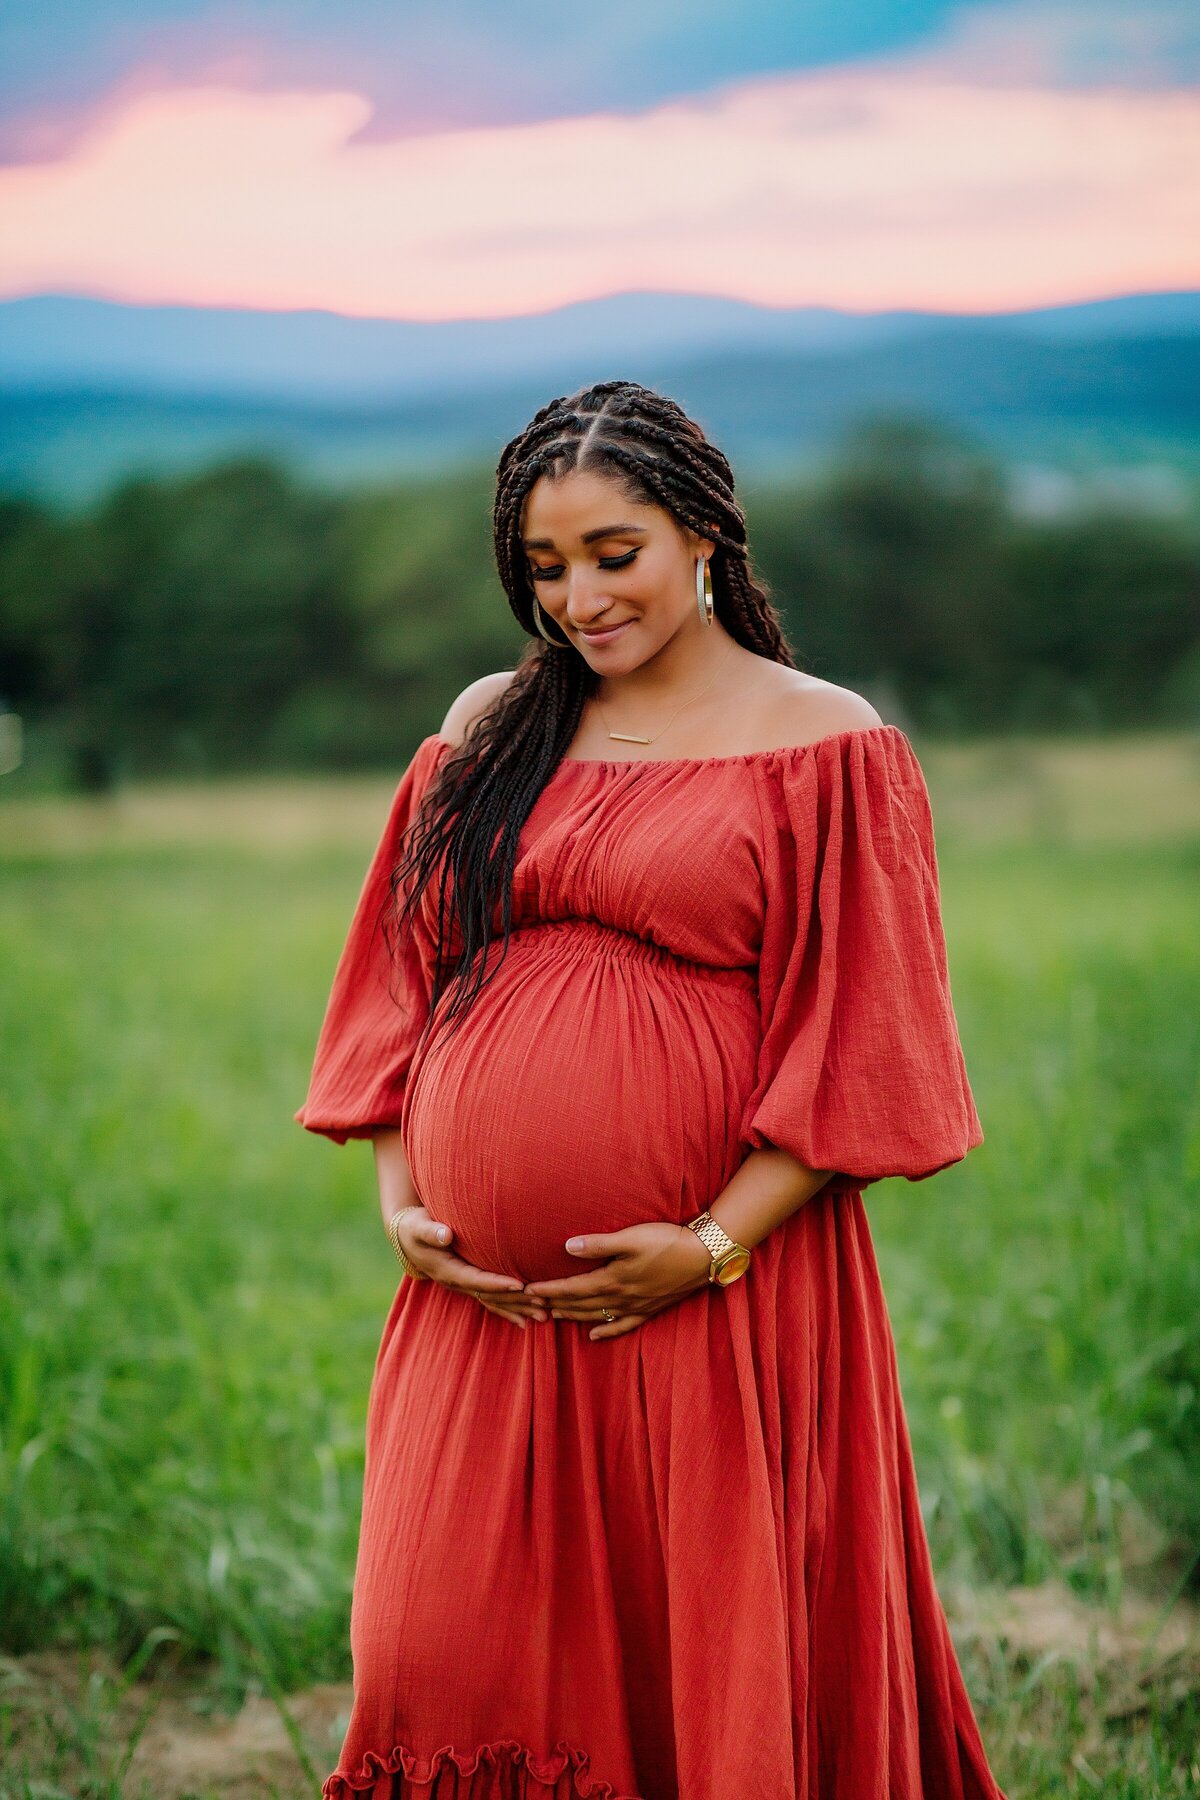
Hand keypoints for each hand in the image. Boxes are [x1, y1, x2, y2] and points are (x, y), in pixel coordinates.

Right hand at [390, 1207, 550, 1329]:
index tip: (520, 1284)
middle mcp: (457, 1282)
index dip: (498, 1283)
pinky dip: (507, 1309)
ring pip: (493, 1301)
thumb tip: (445, 1235)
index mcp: (448, 1271)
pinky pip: (490, 1299)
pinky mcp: (468, 1282)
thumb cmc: (415, 1227)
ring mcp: (462, 1285)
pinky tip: (525, 1320)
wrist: (405, 1237)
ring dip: (518, 1309)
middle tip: (543, 1304)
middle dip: (516, 1301)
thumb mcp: (418, 1227)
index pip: (477, 1280)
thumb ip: (432, 1231)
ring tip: (544, 1317)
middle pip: (490, 1296)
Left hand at [522, 1222, 713, 1339]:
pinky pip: (622, 1325)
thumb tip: (566, 1247)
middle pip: (580, 1303)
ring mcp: (635, 1306)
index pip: (572, 1288)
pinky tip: (593, 1335)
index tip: (527, 1290)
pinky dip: (605, 1330)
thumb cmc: (666, 1241)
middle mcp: (620, 1297)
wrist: (703, 1256)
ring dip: (573, 1316)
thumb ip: (598, 1244)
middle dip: (555, 1304)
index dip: (548, 1289)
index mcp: (612, 1279)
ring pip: (596, 1315)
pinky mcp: (649, 1309)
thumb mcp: (630, 1238)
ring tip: (553, 1316)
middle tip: (531, 1306)